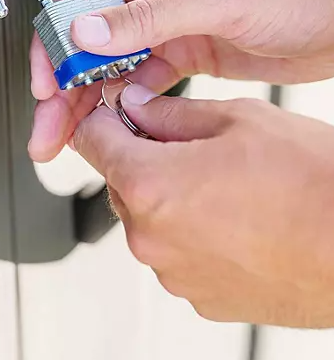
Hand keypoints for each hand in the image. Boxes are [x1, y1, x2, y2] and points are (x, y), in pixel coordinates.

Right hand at [29, 0, 333, 160]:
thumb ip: (148, 16)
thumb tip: (86, 30)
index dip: (56, 40)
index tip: (47, 80)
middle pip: (88, 41)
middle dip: (64, 86)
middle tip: (49, 127)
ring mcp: (168, 26)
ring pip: (111, 65)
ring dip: (89, 101)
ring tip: (71, 138)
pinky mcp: (186, 53)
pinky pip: (143, 81)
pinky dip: (127, 103)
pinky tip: (119, 123)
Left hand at [73, 84, 333, 326]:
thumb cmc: (313, 182)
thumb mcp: (237, 119)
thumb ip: (170, 113)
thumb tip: (134, 106)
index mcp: (149, 185)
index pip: (91, 140)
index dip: (104, 118)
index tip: (119, 113)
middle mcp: (149, 237)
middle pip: (118, 181)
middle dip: (141, 157)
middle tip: (185, 144)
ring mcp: (173, 273)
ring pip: (147, 218)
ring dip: (167, 197)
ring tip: (222, 184)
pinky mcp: (198, 296)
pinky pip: (174, 252)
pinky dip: (189, 232)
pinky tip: (232, 218)